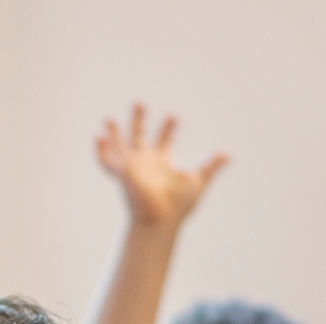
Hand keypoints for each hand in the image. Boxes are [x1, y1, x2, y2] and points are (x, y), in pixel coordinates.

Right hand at [96, 103, 227, 229]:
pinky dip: (101, 151)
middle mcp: (146, 163)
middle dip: (139, 120)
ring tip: (107, 119)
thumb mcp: (198, 181)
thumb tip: (227, 155)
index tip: (173, 116)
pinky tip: (97, 137)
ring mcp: (132, 168)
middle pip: (140, 137)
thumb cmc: (177, 207)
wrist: (161, 219)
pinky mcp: (122, 174)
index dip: (169, 128)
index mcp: (163, 163)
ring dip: (114, 134)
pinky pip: (108, 162)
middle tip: (139, 102)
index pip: (165, 141)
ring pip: (120, 147)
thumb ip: (210, 166)